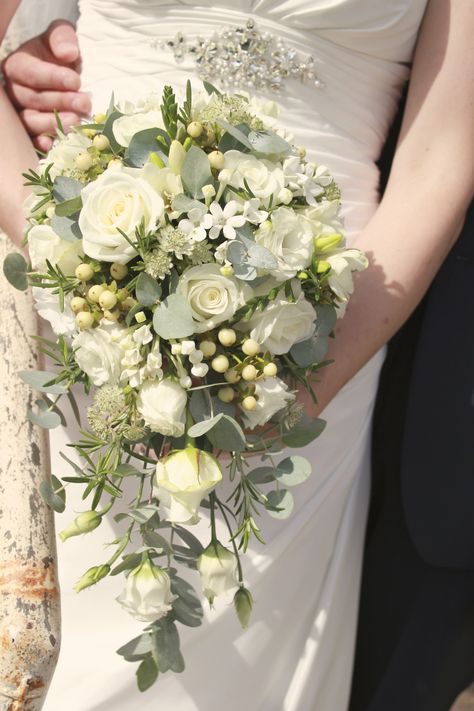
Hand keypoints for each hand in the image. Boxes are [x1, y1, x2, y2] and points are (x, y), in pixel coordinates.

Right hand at [1, 20, 90, 150]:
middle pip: (33, 99)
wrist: (65, 75)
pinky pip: (30, 139)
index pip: (31, 73)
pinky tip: (50, 145)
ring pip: (29, 121)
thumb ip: (62, 38)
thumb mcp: (62, 37)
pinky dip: (38, 143)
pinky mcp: (29, 131)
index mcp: (18, 65)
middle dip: (60, 102)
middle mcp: (14, 91)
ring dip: (52, 124)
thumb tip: (68, 53)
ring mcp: (20, 112)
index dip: (53, 77)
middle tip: (84, 104)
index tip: (76, 81)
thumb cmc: (61, 55)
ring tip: (75, 123)